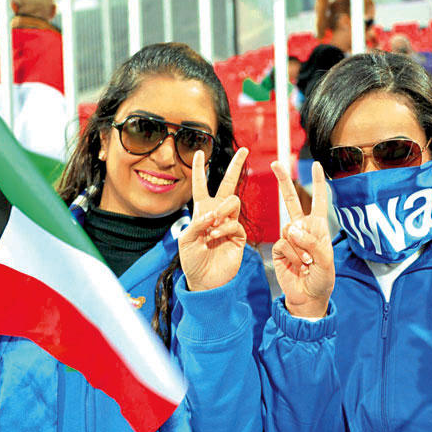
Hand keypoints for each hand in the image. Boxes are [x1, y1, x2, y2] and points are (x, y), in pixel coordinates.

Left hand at [179, 148, 248, 291]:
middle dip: (236, 166)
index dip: (200, 169)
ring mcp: (230, 223)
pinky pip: (235, 223)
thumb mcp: (186, 240)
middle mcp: (217, 213)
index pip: (201, 184)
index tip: (199, 152)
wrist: (205, 281)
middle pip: (228, 184)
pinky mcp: (239, 235)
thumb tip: (213, 213)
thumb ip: (197, 223)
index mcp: (201, 210)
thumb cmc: (192, 261)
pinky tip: (215, 237)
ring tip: (212, 226)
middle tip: (245, 150)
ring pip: (232, 201)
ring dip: (222, 211)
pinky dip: (224, 228)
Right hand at [271, 161, 334, 318]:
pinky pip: (284, 244)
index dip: (317, 182)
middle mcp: (303, 228)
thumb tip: (292, 228)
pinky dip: (293, 255)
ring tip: (307, 263)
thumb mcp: (325, 260)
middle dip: (283, 181)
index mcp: (319, 227)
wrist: (308, 297)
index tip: (315, 165)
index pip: (318, 200)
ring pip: (289, 229)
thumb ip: (311, 242)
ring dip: (300, 248)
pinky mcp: (279, 248)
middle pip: (291, 201)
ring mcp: (290, 238)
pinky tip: (298, 266)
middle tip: (275, 163)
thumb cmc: (323, 279)